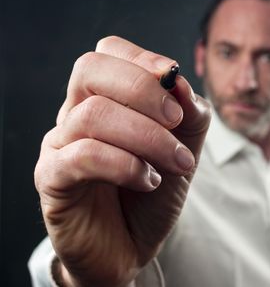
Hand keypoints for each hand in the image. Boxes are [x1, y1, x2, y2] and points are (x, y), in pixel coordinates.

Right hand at [35, 36, 210, 286]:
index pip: (108, 52)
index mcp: (102, 98)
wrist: (129, 243)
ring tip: (176, 163)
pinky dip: (125, 165)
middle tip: (175, 120)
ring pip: (93, 114)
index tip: (175, 80)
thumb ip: (190, 114)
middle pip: (90, 69)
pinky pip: (82, 156)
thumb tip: (180, 83)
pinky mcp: (52, 179)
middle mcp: (75, 113)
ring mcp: (59, 144)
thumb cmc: (152, 190)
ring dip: (147, 137)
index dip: (142, 59)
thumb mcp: (183, 147)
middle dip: (142, 89)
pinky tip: (148, 181)